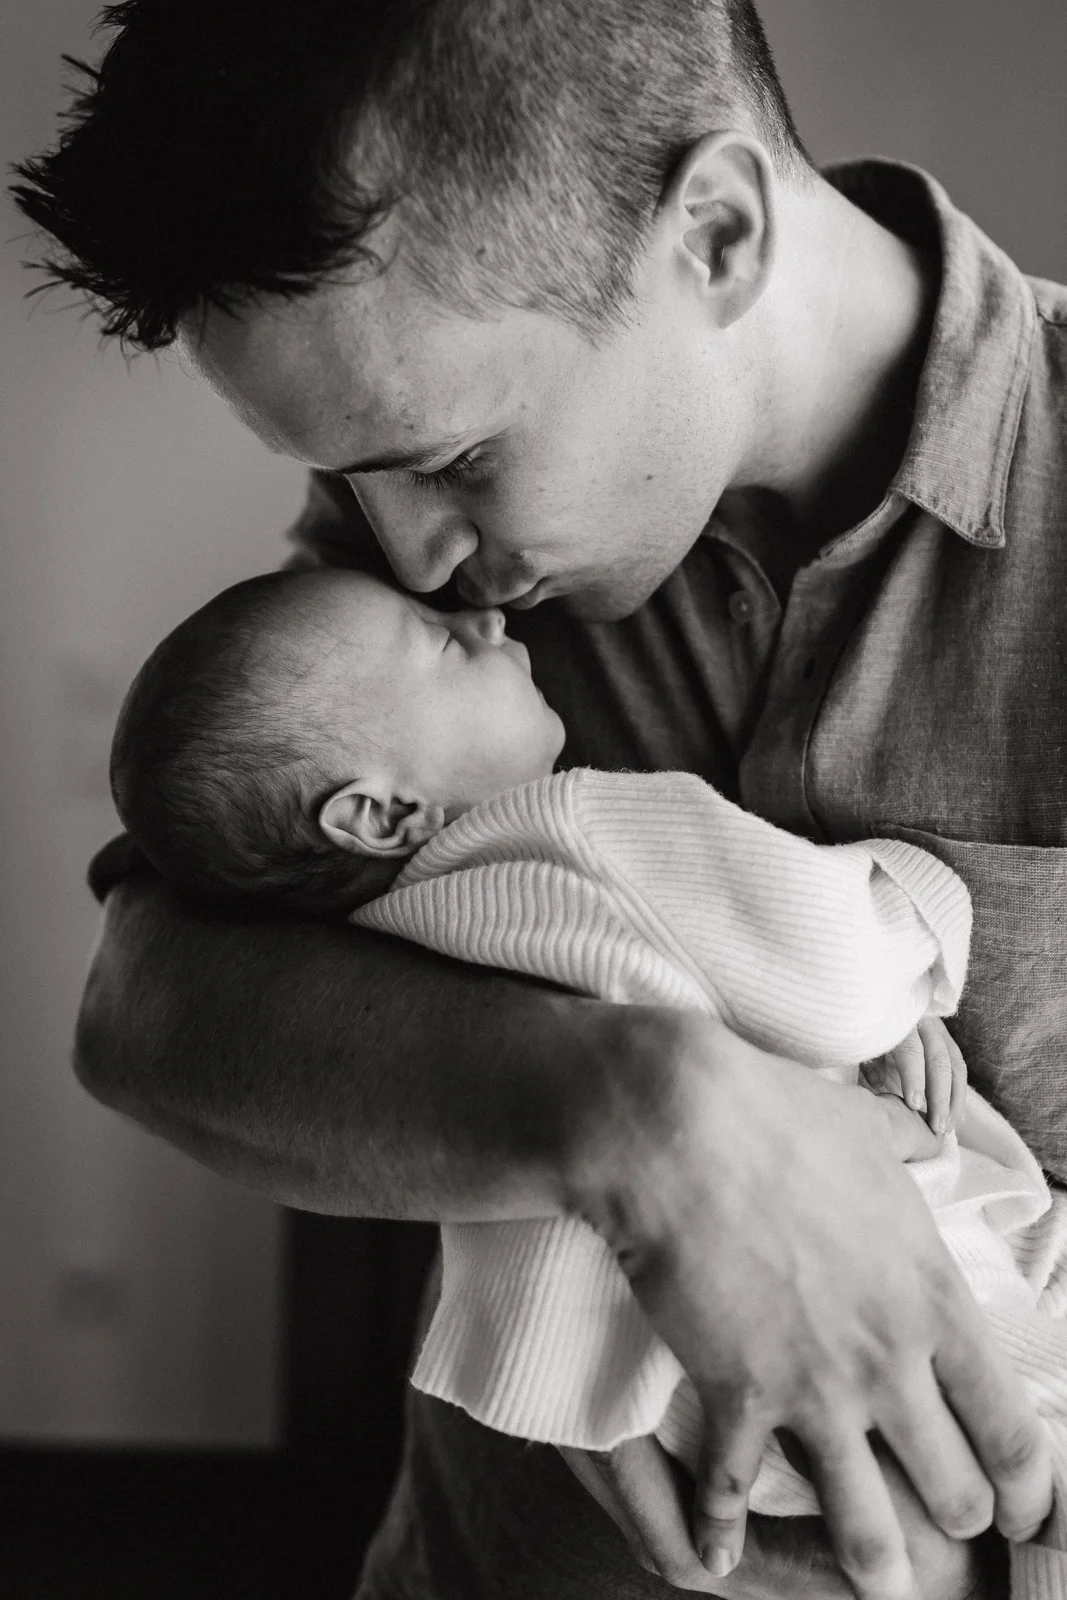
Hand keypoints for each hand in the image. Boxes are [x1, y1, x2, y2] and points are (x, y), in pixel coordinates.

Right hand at [568, 1009, 1051, 1599]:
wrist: (684, 1129)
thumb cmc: (780, 1117)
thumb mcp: (867, 1127)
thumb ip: (907, 1144)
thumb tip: (924, 1130)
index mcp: (933, 1299)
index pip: (1011, 1427)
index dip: (1028, 1483)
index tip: (1022, 1505)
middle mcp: (889, 1362)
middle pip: (955, 1493)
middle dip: (955, 1518)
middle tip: (940, 1526)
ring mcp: (815, 1390)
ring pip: (869, 1531)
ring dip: (873, 1564)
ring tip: (874, 1581)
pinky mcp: (738, 1397)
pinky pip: (735, 1496)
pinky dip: (723, 1531)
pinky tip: (717, 1554)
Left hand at [862, 1017, 967, 1135]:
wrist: (874, 1006)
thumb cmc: (863, 1030)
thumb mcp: (861, 1041)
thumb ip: (868, 1060)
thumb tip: (877, 1083)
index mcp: (898, 1021)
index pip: (910, 1050)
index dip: (914, 1078)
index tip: (914, 1105)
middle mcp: (923, 1023)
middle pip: (938, 1059)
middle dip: (939, 1096)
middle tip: (936, 1127)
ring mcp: (938, 1030)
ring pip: (954, 1065)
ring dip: (954, 1100)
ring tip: (947, 1128)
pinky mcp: (946, 1040)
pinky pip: (958, 1067)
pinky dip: (959, 1094)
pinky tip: (955, 1117)